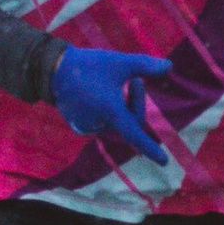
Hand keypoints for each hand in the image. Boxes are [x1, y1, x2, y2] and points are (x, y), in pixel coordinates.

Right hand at [49, 45, 175, 166]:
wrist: (53, 69)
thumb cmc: (89, 66)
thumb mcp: (120, 62)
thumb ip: (145, 66)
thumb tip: (170, 67)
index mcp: (111, 111)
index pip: (135, 135)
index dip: (150, 148)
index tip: (164, 162)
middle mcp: (98, 124)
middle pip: (128, 120)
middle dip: (136, 101)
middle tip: (135, 79)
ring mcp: (86, 127)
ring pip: (115, 121)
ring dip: (121, 105)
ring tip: (113, 83)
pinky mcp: (77, 125)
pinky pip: (101, 121)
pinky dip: (107, 110)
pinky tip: (98, 93)